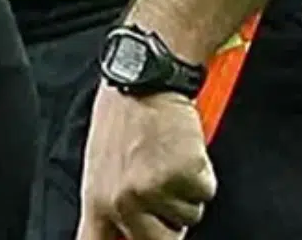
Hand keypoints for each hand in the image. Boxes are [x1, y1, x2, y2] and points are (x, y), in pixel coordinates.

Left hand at [78, 88, 215, 239]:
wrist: (147, 77)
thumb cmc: (125, 113)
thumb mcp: (103, 164)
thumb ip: (112, 202)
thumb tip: (124, 229)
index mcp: (97, 199)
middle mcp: (121, 202)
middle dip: (169, 221)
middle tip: (165, 188)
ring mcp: (153, 191)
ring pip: (187, 216)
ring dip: (185, 191)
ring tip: (168, 157)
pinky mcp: (183, 177)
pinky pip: (204, 192)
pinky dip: (202, 173)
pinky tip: (183, 147)